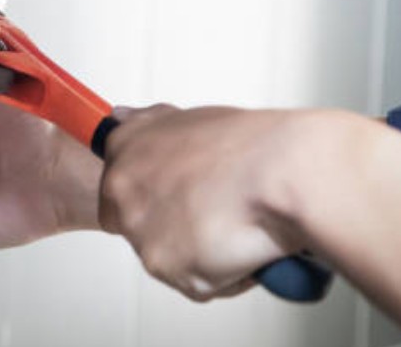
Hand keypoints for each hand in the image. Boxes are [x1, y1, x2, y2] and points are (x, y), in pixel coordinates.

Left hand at [99, 105, 324, 300]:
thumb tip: (122, 117)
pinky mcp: (169, 269)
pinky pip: (200, 283)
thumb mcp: (190, 119)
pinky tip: (245, 243)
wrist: (284, 171)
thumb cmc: (251, 145)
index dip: (154, 196)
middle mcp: (123, 189)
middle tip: (214, 212)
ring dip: (203, 248)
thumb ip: (150, 126)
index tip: (179, 198)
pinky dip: (226, 274)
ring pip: (172, 257)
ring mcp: (143, 231)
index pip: (116, 185)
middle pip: (139, 225)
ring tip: (238, 221)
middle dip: (175, 225)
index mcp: (125, 147)